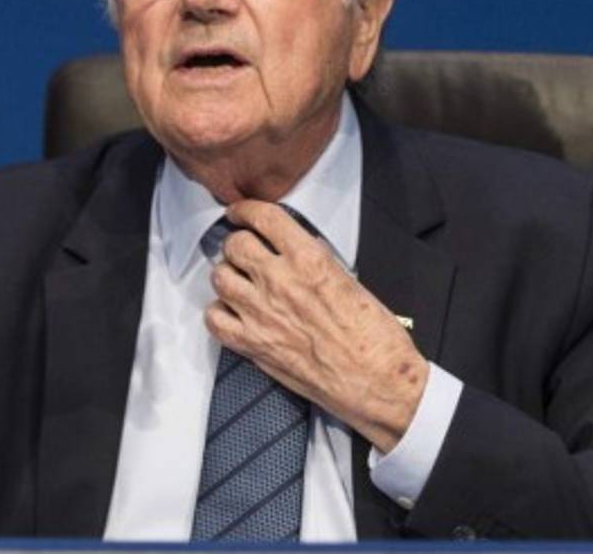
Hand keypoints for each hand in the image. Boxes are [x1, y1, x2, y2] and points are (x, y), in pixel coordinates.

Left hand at [204, 200, 429, 453]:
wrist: (377, 382)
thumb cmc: (375, 338)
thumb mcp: (350, 281)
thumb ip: (314, 264)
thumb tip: (295, 255)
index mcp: (309, 260)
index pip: (264, 218)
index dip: (246, 210)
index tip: (241, 213)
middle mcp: (280, 282)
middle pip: (235, 246)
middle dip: (237, 244)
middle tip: (243, 252)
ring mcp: (261, 314)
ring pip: (220, 278)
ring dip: (227, 276)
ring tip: (238, 282)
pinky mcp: (254, 345)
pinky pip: (215, 320)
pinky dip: (218, 313)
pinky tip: (232, 313)